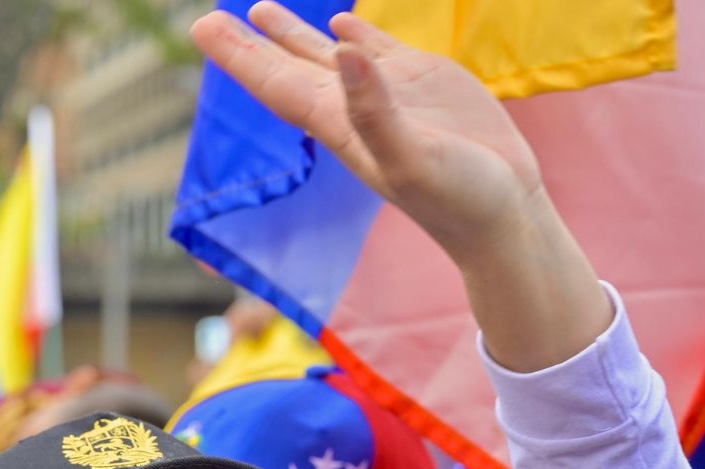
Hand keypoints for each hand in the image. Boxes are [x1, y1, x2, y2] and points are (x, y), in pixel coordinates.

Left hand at [191, 3, 607, 370]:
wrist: (503, 213)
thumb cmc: (456, 198)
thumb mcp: (411, 157)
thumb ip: (374, 109)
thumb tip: (341, 51)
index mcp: (339, 125)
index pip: (275, 83)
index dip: (239, 56)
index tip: (201, 27)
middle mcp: (354, 107)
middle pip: (287, 68)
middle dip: (248, 44)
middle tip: (206, 19)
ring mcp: (388, 92)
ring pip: (326, 55)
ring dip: (292, 35)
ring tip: (260, 9)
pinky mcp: (424, 82)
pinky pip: (376, 50)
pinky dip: (353, 33)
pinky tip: (338, 23)